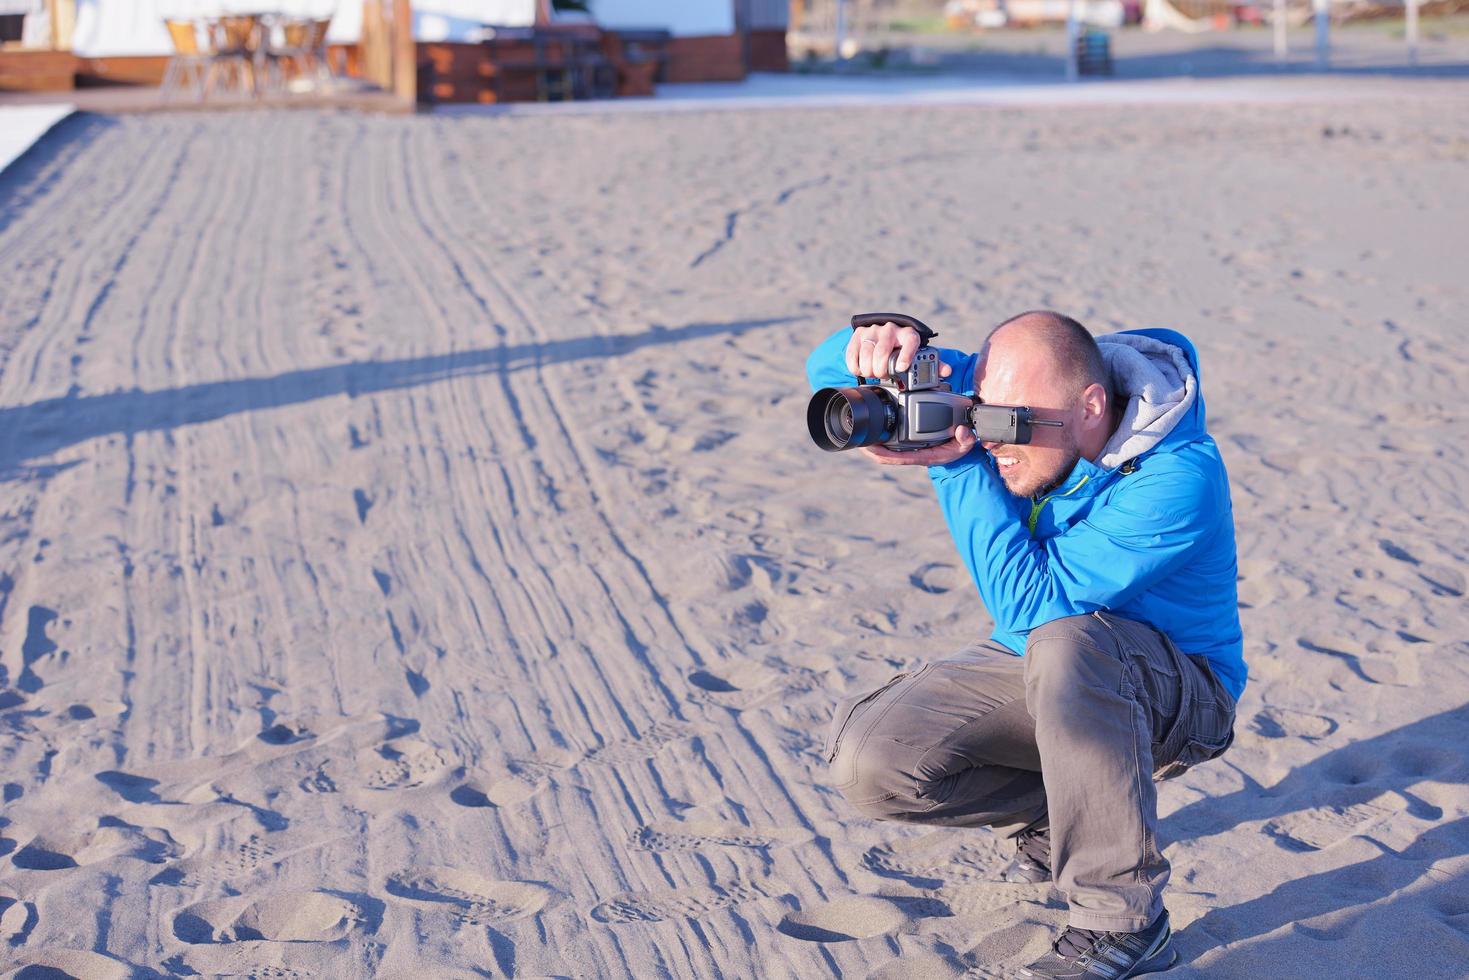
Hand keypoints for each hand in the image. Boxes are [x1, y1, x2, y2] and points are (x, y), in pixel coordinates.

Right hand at [845, 320, 953, 380]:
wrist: (884, 332)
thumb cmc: (904, 347)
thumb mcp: (918, 353)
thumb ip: (933, 364)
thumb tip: (946, 371)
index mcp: (908, 334)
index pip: (910, 341)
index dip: (906, 355)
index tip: (901, 368)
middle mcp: (890, 329)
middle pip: (882, 351)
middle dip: (881, 369)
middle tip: (883, 375)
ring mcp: (873, 330)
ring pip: (867, 352)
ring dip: (868, 369)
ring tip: (873, 373)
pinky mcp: (858, 334)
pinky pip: (853, 352)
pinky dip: (855, 366)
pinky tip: (861, 369)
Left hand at [859, 426, 977, 465]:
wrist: (956, 448)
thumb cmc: (956, 447)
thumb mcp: (964, 445)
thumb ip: (965, 439)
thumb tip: (961, 431)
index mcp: (921, 456)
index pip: (896, 458)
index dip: (880, 454)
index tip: (868, 447)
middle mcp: (911, 453)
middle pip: (884, 455)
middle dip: (869, 449)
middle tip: (855, 439)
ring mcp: (907, 449)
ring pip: (884, 450)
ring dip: (871, 444)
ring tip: (857, 435)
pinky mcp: (906, 442)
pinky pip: (889, 443)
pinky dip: (878, 438)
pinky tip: (870, 431)